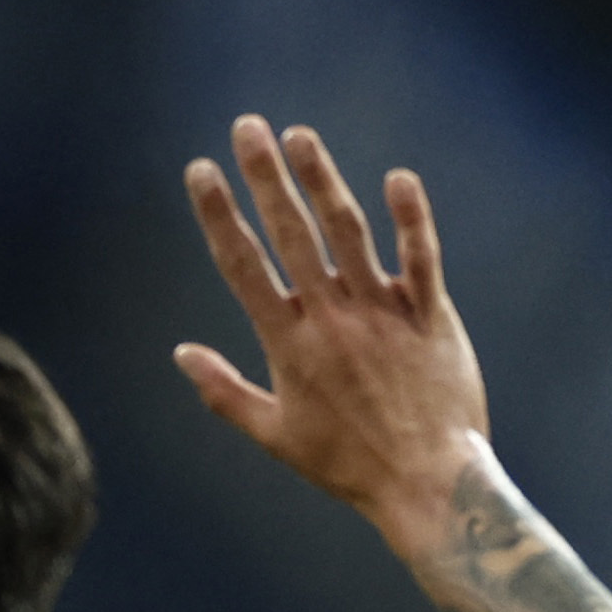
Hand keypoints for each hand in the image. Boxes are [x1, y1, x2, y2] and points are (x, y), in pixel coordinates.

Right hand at [176, 116, 487, 561]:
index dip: (220, 216)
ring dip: (323, 181)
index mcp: (290, 345)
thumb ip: (225, 392)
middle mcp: (334, 320)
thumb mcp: (276, 436)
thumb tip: (181, 354)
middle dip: (266, 177)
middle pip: (293, 235)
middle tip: (247, 126)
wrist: (427, 484)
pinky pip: (421, 260)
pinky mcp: (431, 319)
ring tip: (300, 137)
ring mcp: (384, 316)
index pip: (244, 267)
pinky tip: (399, 179)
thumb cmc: (349, 466)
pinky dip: (412, 219)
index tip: (200, 171)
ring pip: (349, 235)